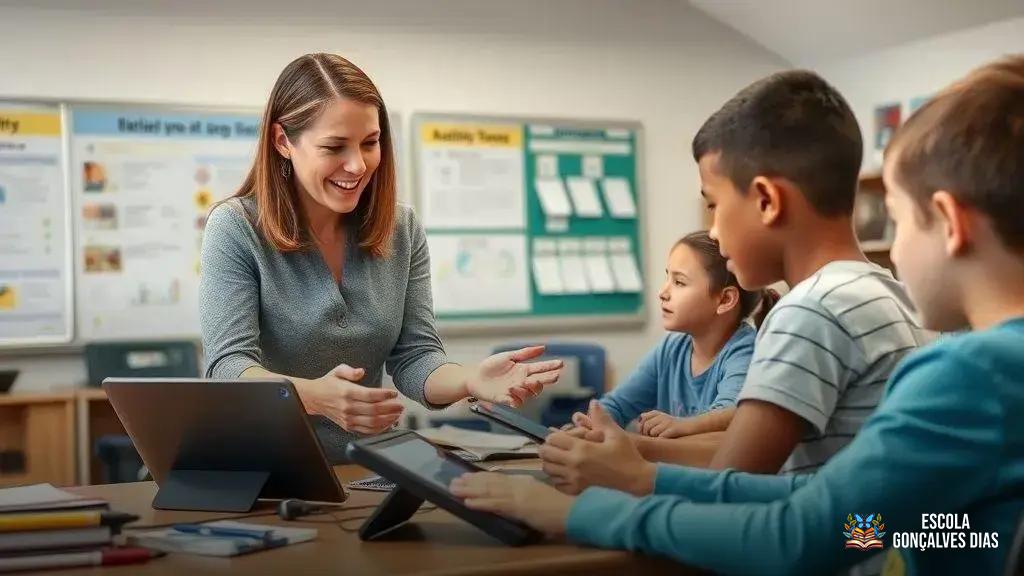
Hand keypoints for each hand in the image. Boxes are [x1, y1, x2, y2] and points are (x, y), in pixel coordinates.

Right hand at [299, 364, 403, 433]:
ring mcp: (348, 419)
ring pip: (372, 423)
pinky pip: (366, 431)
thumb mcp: (337, 371)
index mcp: (347, 392)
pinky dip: (379, 429)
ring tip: (397, 415)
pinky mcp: (348, 426)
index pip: (370, 395)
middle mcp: (348, 407)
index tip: (394, 393)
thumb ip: (350, 370)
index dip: (385, 395)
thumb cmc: (328, 384)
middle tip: (400, 405)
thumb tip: (361, 371)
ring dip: (388, 420)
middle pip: (374, 410)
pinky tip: (388, 424)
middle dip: (391, 408)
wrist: (314, 398)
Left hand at [450, 472, 573, 536]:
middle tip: (454, 481)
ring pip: (489, 491)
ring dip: (469, 490)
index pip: (499, 478)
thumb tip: (517, 499)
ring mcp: (518, 495)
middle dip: (471, 482)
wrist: (573, 511)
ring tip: (454, 489)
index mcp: (525, 483)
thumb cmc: (562, 507)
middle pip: (490, 482)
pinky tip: (467, 503)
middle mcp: (519, 485)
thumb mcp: (541, 498)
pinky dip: (480, 502)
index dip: (482, 477)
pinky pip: (495, 503)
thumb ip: (528, 496)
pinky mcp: (518, 506)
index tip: (468, 476)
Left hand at [468, 346, 562, 407]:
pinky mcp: (506, 399)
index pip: (541, 368)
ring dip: (528, 389)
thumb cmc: (490, 366)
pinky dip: (516, 398)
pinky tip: (512, 391)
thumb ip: (525, 353)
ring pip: (530, 394)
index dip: (551, 366)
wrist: (474, 377)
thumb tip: (543, 348)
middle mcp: (522, 382)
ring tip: (521, 383)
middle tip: (554, 376)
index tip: (560, 363)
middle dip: (548, 379)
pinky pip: (516, 402)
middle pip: (539, 383)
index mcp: (523, 370)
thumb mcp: (508, 356)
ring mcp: (515, 392)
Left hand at [540, 400, 655, 495]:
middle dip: (548, 447)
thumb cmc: (627, 454)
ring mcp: (575, 479)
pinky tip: (565, 472)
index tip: (561, 435)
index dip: (554, 435)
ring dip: (550, 462)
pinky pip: (557, 484)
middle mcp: (574, 464)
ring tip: (560, 457)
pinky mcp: (579, 489)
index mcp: (582, 449)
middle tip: (557, 445)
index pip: (553, 440)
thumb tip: (593, 402)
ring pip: (548, 470)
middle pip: (546, 455)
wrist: (636, 478)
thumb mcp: (615, 434)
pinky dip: (557, 477)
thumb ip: (601, 418)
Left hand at [639, 410, 689, 437]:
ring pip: (653, 432)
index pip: (643, 419)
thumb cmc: (674, 426)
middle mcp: (662, 416)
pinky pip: (662, 436)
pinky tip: (664, 441)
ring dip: (654, 438)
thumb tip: (640, 418)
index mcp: (658, 413)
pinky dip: (661, 440)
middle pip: (646, 426)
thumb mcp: (662, 419)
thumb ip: (651, 418)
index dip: (641, 427)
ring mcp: (668, 422)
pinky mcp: (674, 429)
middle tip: (651, 439)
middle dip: (646, 434)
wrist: (691, 426)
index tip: (644, 434)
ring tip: (658, 440)